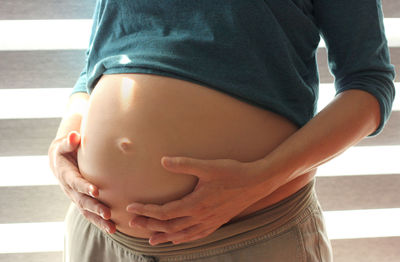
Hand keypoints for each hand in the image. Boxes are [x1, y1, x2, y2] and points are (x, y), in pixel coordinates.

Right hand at [48, 131, 115, 233]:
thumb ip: (69, 142)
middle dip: (95, 207)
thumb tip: (74, 136)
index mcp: (67, 175)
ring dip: (99, 220)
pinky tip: (113, 229)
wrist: (59, 162)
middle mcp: (70, 189)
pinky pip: (90, 215)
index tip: (96, 191)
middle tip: (107, 213)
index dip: (85, 187)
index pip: (76, 182)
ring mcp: (76, 198)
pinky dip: (100, 223)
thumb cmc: (66, 150)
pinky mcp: (82, 202)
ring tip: (112, 228)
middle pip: (82, 201)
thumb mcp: (65, 145)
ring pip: (86, 212)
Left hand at [126, 156, 265, 244]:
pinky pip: (197, 235)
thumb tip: (163, 161)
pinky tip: (177, 239)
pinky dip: (183, 239)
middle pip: (169, 226)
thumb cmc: (232, 172)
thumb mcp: (207, 166)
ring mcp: (210, 222)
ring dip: (164, 236)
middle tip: (133, 222)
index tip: (132, 207)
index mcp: (196, 204)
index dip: (147, 210)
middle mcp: (201, 217)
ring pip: (182, 234)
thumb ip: (184, 164)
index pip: (165, 212)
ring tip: (150, 239)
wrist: (256, 182)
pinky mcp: (217, 222)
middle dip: (150, 224)